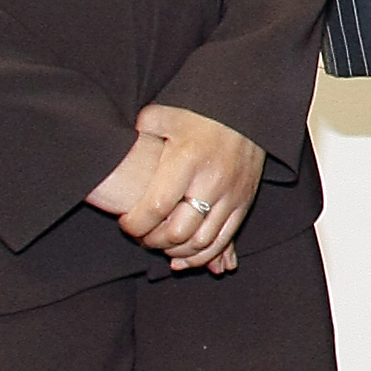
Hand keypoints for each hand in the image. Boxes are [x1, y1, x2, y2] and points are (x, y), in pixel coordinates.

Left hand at [86, 108, 261, 270]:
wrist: (247, 113)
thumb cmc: (201, 116)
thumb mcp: (168, 114)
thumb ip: (143, 126)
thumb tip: (123, 137)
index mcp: (188, 160)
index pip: (157, 207)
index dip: (136, 224)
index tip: (125, 222)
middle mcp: (212, 181)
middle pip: (179, 232)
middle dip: (153, 242)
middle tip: (141, 237)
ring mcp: (231, 195)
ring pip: (201, 242)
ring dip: (176, 252)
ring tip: (160, 246)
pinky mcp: (244, 203)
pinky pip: (224, 240)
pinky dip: (202, 256)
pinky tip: (182, 257)